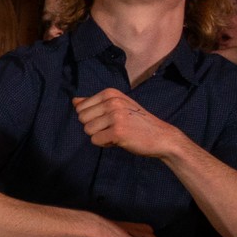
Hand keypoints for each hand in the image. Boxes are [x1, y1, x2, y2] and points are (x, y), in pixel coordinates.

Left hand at [74, 88, 189, 160]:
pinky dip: (105, 143)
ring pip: (87, 130)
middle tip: (114, 127)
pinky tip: (120, 140)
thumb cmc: (137, 122)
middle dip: (94, 127)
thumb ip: (95, 103)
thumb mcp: (118, 106)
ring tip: (117, 133)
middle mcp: (112, 101)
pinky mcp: (118, 131)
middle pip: (81, 119)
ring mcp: (116, 116)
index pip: (80, 107)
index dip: (92, 117)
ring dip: (100, 135)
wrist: (162, 136)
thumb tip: (74, 100)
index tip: (110, 119)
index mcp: (110, 93)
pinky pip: (95, 140)